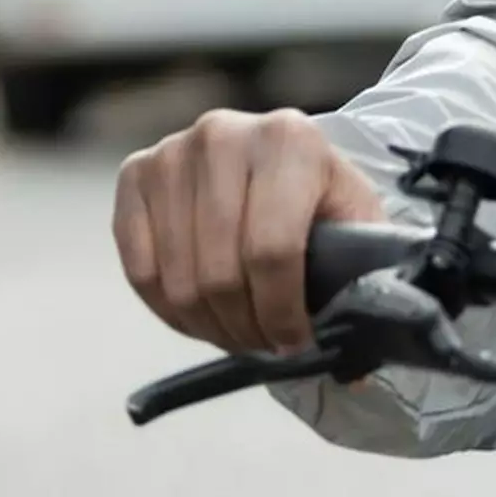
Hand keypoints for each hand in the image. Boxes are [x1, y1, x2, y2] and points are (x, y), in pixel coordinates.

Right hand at [112, 109, 387, 355]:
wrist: (277, 154)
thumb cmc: (320, 194)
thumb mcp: (356, 220)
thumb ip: (360, 274)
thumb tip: (353, 361)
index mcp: (289, 139)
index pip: (272, 250)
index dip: (281, 312)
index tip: (294, 343)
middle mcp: (223, 135)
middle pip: (220, 270)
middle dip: (245, 326)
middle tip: (265, 345)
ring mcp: (171, 153)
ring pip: (178, 278)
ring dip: (209, 325)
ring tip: (238, 333)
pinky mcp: (135, 175)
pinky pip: (140, 270)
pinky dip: (169, 311)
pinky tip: (201, 317)